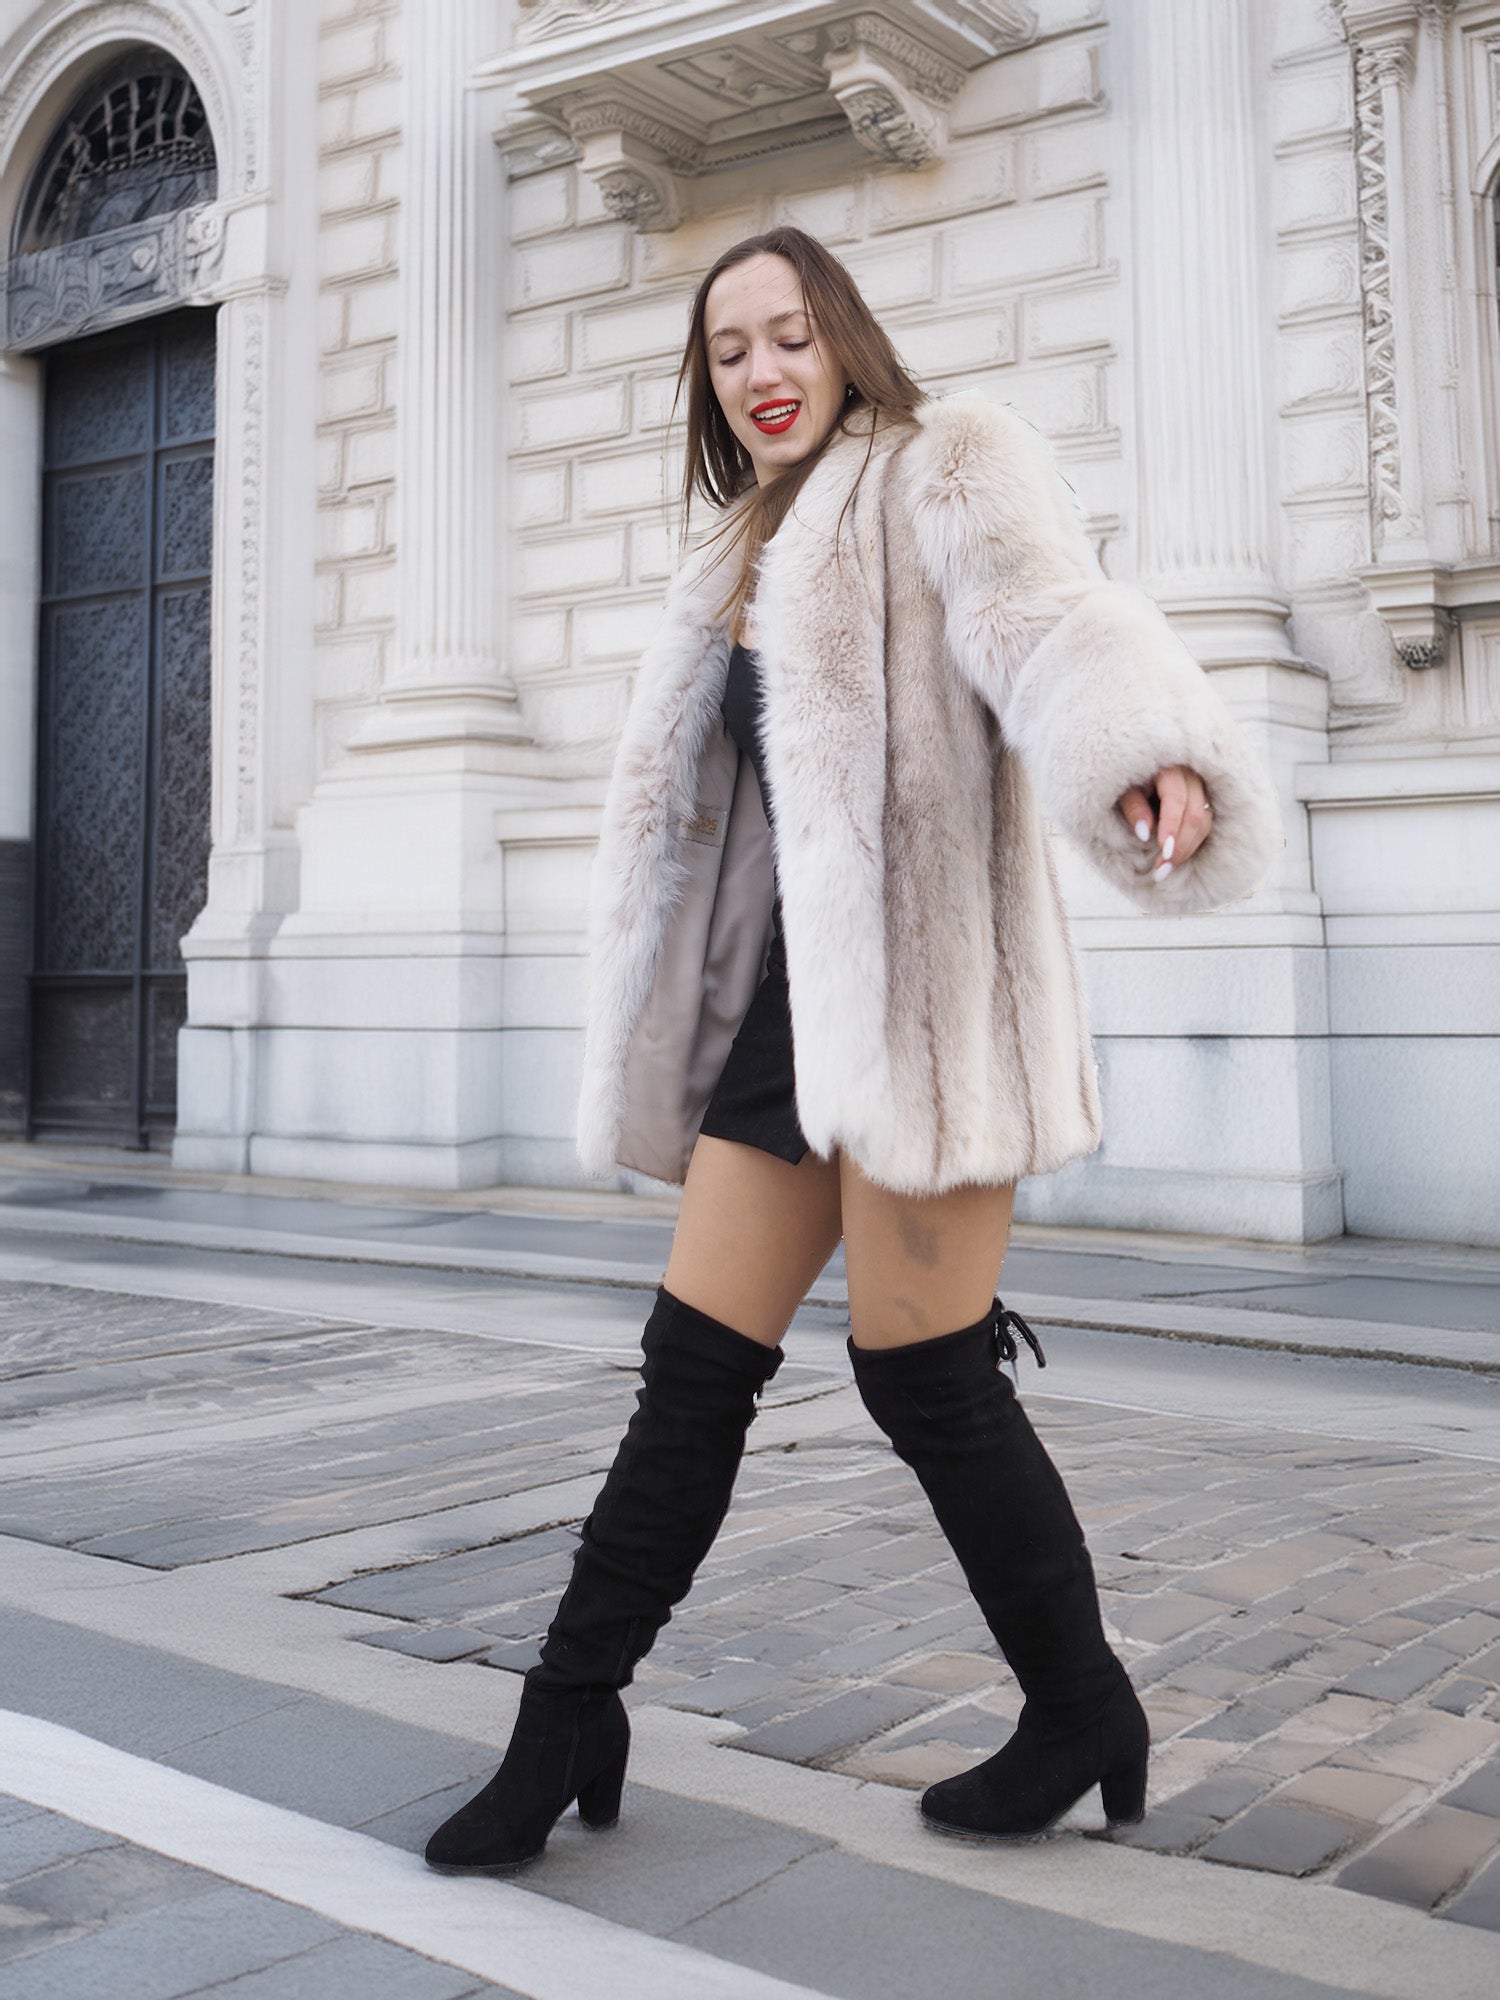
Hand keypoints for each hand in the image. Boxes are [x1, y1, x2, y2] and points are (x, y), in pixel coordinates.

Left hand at [1116, 765, 1212, 882]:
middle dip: (1180, 845)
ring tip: (1165, 869)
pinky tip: (1177, 858)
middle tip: (1161, 869)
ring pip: (1205, 822)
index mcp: (1170, 769)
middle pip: (1195, 813)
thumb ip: (1133, 808)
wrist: (1138, 774)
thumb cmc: (1128, 783)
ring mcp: (1202, 789)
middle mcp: (1191, 777)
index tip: (1165, 851)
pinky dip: (1193, 844)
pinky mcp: (1205, 802)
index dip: (1172, 825)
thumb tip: (1145, 834)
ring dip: (1188, 849)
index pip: (1177, 798)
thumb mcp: (1123, 792)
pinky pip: (1206, 825)